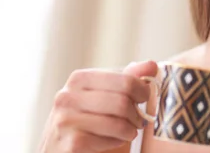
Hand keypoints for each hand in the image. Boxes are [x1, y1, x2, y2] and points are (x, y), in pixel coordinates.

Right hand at [39, 61, 157, 152]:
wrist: (58, 148)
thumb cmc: (86, 119)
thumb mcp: (105, 94)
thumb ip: (127, 79)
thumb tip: (151, 65)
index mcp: (79, 78)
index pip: (125, 80)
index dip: (142, 91)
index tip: (144, 99)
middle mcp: (67, 96)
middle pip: (122, 102)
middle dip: (137, 115)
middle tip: (139, 121)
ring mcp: (66, 120)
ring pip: (117, 123)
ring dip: (130, 130)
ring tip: (129, 131)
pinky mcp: (70, 144)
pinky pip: (107, 141)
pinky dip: (116, 142)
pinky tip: (112, 140)